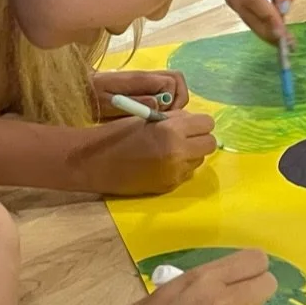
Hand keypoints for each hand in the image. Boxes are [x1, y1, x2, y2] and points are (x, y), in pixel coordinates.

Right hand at [71, 111, 216, 194]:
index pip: (206, 124)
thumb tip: (192, 120)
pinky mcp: (169, 186)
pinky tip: (161, 163)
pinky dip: (179, 167)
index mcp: (171, 130)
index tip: (189, 124)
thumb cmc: (118, 134)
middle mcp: (178, 152)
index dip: (198, 123)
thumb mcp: (147, 118)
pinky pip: (186, 173)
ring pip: (199, 159)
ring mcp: (175, 172)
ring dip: (190, 153)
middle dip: (199, 138)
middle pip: (209, 143)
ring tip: (169, 150)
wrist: (96, 163)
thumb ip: (173, 119)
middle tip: (184, 137)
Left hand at [92, 68, 187, 117]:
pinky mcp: (142, 86)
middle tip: (166, 117)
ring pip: (173, 84)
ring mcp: (145, 80)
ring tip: (159, 117)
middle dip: (179, 99)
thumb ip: (134, 102)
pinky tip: (151, 114)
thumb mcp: (109, 103)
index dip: (173, 100)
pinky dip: (165, 101)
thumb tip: (158, 103)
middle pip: (177, 79)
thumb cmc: (91, 98)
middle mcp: (146, 76)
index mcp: (140, 78)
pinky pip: (163, 90)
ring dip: (173, 100)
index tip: (161, 115)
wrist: (79, 89)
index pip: (171, 81)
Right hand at [223, 0, 297, 43]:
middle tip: (285, 44)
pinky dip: (257, 24)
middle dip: (266, 30)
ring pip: (243, 15)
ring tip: (281, 41)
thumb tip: (282, 10)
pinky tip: (270, 30)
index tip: (281, 31)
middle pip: (246, 11)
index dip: (266, 15)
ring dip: (262, 31)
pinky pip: (243, 13)